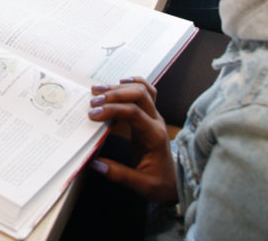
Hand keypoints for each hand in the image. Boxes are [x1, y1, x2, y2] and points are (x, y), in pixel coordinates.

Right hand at [86, 77, 177, 202]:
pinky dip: (134, 83)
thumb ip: (120, 174)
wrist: (174, 182)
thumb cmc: (159, 183)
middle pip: (139, 95)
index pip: (134, 113)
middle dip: (114, 94)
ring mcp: (155, 117)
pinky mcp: (150, 116)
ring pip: (141, 90)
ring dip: (118, 87)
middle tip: (93, 102)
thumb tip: (95, 164)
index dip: (113, 110)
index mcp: (154, 136)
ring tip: (97, 90)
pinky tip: (120, 82)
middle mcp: (157, 122)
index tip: (93, 115)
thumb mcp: (141, 185)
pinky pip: (147, 92)